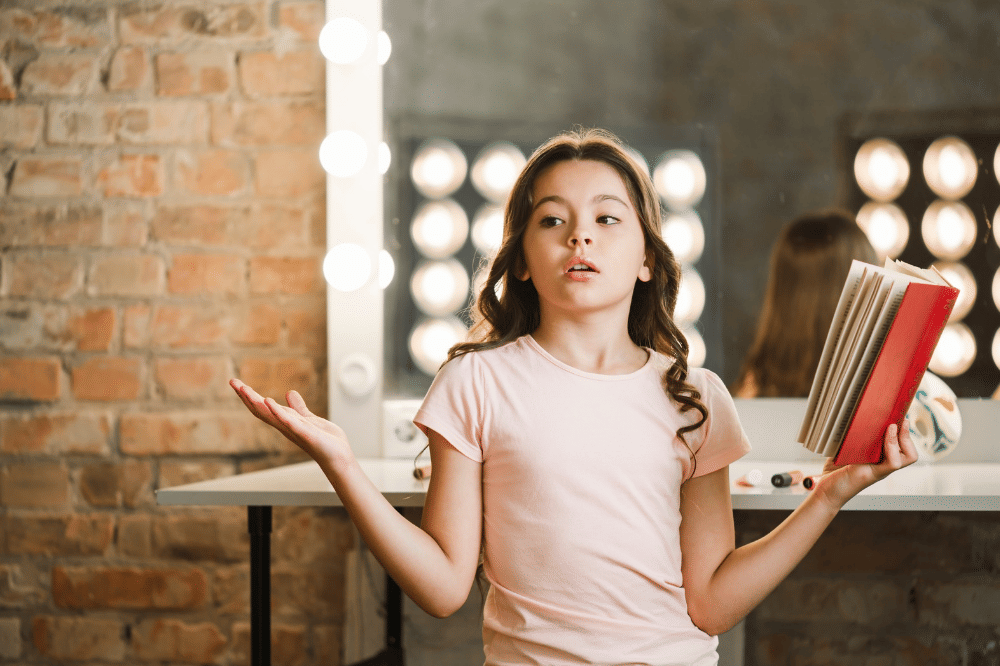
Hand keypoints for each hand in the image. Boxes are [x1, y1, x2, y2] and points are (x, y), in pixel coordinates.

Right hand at [230, 379, 352, 467]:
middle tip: (233, 381)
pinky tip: (268, 401)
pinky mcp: (305, 433)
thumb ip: (298, 408)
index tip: (237, 383)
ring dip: (256, 401)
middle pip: (261, 410)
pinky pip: (289, 422)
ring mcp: (294, 430)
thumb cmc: (324, 441)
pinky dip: (278, 412)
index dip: (250, 396)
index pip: (263, 407)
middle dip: (246, 396)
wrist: (338, 457)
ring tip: (244, 389)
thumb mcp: (309, 419)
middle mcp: (285, 426)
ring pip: (270, 415)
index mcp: (286, 421)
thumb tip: (289, 393)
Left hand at [812, 419, 918, 508]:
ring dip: (903, 438)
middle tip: (902, 420)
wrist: (825, 491)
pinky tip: (888, 433)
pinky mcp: (873, 474)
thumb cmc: (834, 471)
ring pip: (908, 457)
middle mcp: (884, 465)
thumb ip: (854, 435)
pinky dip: (893, 446)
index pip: (902, 447)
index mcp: (880, 459)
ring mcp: (880, 470)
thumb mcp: (845, 448)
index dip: (904, 432)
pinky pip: (893, 462)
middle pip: (910, 452)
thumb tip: (857, 415)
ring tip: (894, 425)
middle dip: (908, 435)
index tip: (900, 416)